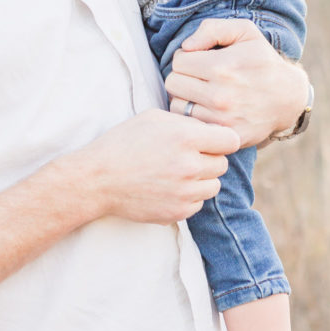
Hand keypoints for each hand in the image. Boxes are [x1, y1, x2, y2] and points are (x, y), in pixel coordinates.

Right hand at [74, 108, 239, 225]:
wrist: (98, 179)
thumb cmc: (124, 142)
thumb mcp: (153, 118)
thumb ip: (186, 122)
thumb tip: (210, 128)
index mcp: (185, 137)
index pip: (231, 139)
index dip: (223, 138)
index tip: (214, 139)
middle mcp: (190, 166)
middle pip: (223, 164)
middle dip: (210, 158)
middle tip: (189, 155)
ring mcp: (185, 192)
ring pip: (214, 185)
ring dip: (202, 179)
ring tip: (178, 171)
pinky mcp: (179, 212)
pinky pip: (199, 203)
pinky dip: (189, 196)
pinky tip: (169, 186)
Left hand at [165, 18, 309, 147]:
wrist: (289, 98)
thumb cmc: (262, 60)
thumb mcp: (245, 31)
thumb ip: (212, 29)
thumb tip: (186, 46)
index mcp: (222, 67)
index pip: (178, 61)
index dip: (186, 58)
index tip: (199, 60)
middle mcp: (221, 95)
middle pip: (173, 83)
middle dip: (183, 77)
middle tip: (199, 77)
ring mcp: (223, 120)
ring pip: (178, 106)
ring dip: (186, 98)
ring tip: (202, 93)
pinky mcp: (226, 136)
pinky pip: (191, 126)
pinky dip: (194, 118)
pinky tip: (206, 110)